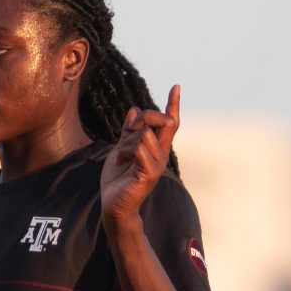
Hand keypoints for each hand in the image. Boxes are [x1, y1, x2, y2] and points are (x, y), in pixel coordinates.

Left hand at [99, 84, 179, 227]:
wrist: (114, 204)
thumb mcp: (122, 148)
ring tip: (121, 156)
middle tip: (129, 131)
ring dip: (127, 141)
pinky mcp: (148, 175)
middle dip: (145, 118)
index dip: (173, 104)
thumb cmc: (118, 178)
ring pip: (145, 134)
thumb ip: (129, 131)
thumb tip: (134, 109)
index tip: (176, 86)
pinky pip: (140, 149)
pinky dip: (128, 150)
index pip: (169, 122)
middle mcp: (161, 155)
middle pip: (162, 121)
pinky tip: (122, 161)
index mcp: (156, 148)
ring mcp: (156, 165)